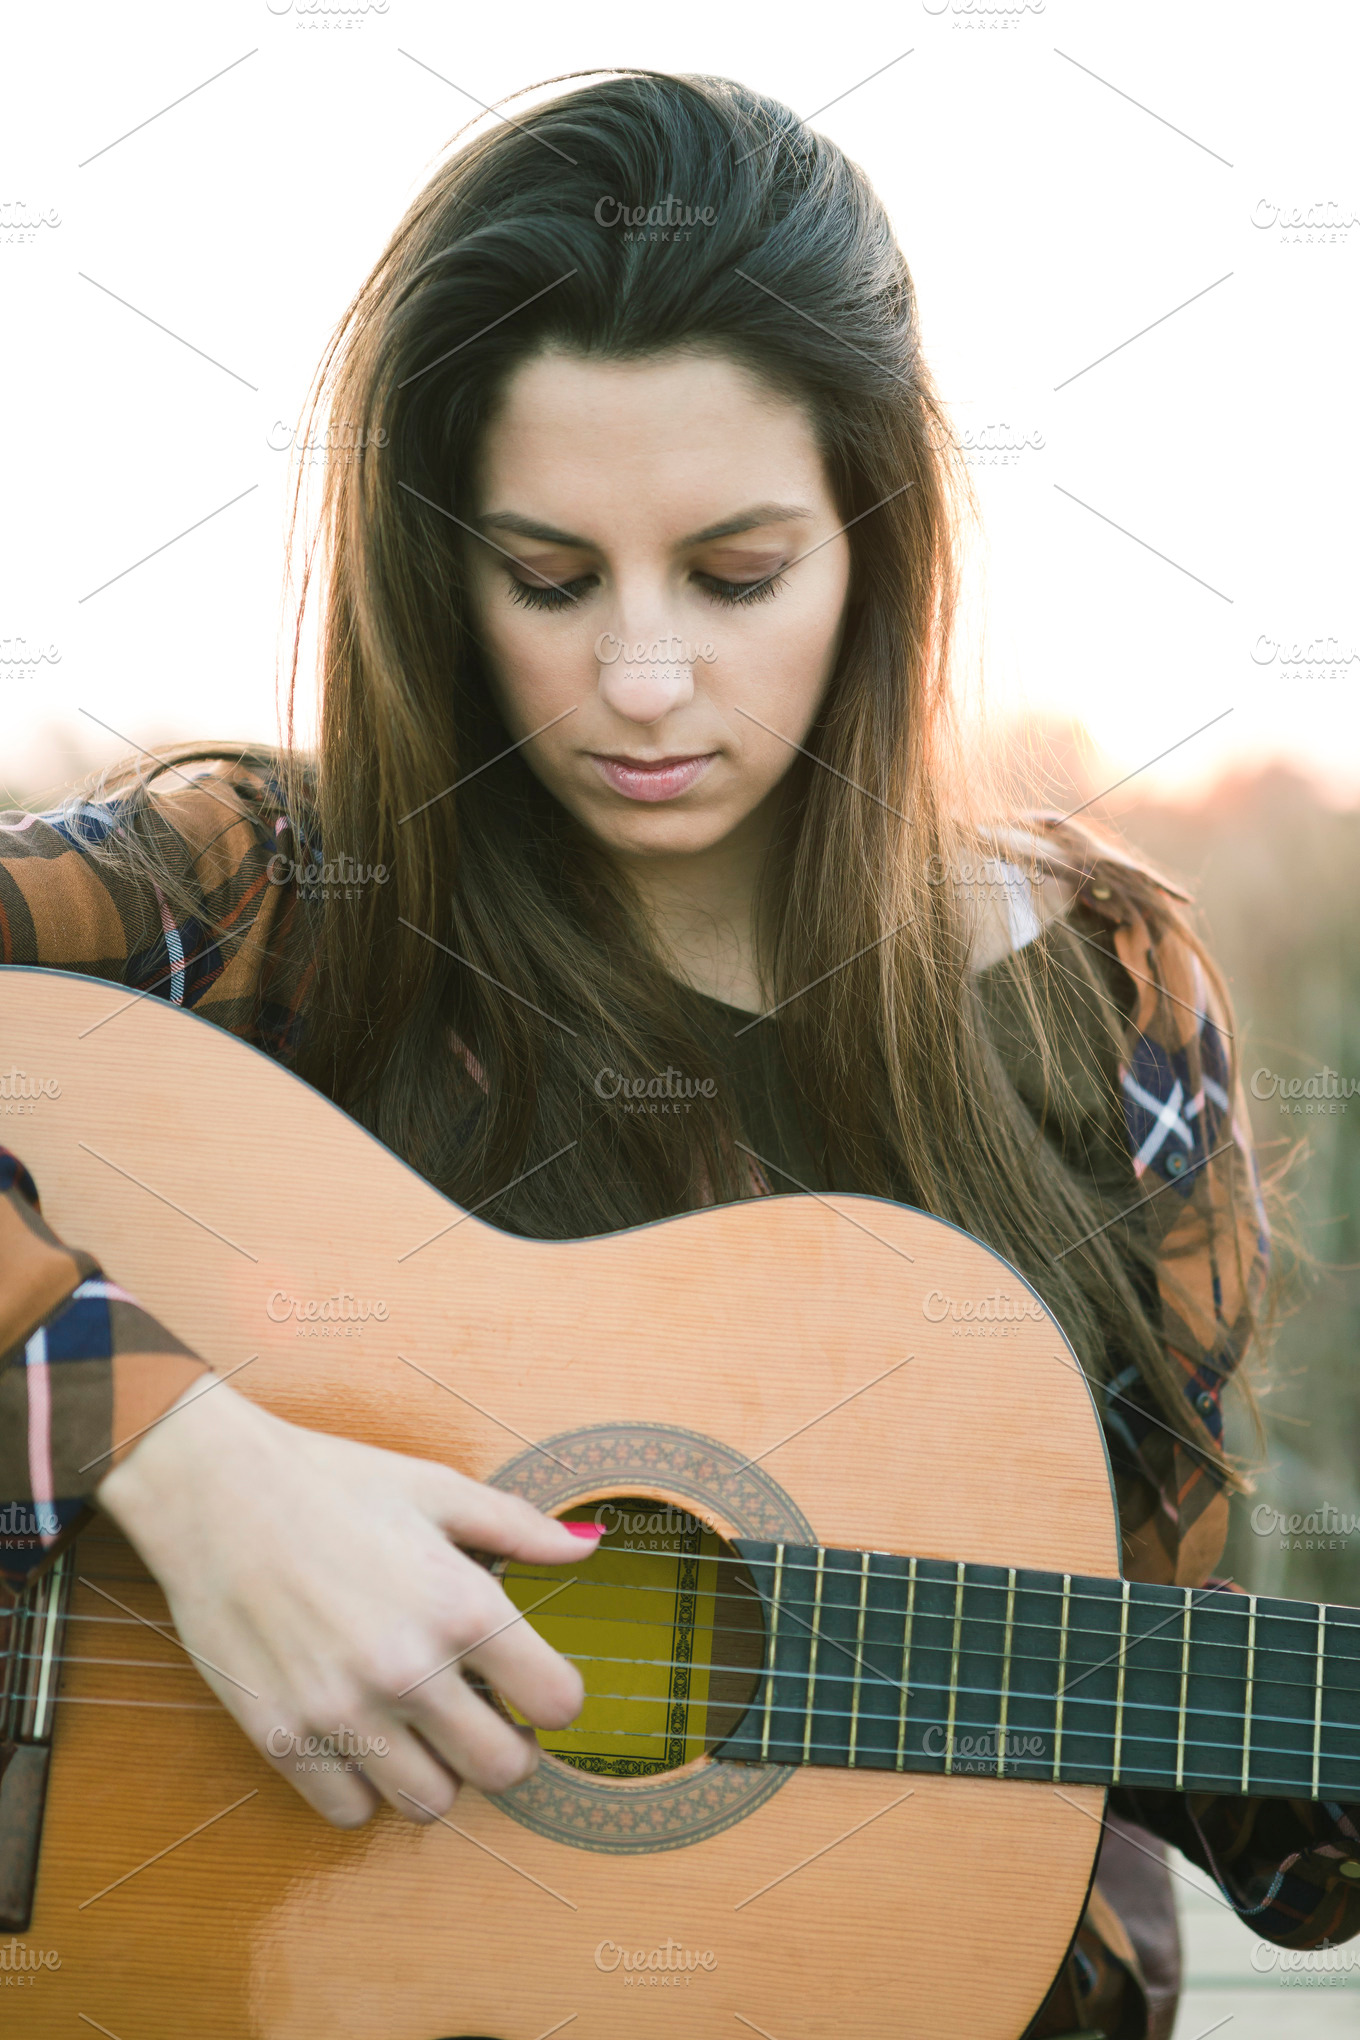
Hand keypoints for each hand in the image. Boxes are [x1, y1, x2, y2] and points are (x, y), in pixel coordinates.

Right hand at [96, 1380, 597, 1826]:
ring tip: (419, 1728)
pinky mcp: (281, 1738)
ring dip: (437, 1773)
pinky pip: (348, 1813)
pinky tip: (360, 1739)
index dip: (556, 1698)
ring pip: (430, 1804)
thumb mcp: (437, 1489)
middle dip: (506, 1747)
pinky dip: (362, 1788)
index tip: (534, 1686)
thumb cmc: (333, 1483)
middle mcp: (410, 1671)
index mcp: (462, 1606)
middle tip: (484, 1716)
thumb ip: (520, 1528)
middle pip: (504, 1771)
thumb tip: (590, 1547)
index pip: (558, 1705)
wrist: (216, 1492)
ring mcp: (343, 1713)